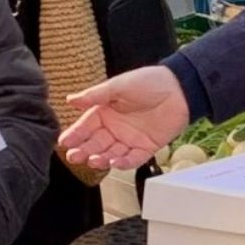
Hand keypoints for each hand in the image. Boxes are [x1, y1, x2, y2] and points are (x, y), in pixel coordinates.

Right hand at [61, 66, 190, 170]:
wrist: (180, 89)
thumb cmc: (149, 82)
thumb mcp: (119, 86)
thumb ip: (95, 96)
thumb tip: (70, 100)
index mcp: (105, 112)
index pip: (85, 126)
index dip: (75, 135)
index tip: (64, 142)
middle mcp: (115, 128)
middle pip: (95, 143)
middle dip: (83, 150)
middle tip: (74, 156)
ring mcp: (130, 139)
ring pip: (111, 154)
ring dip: (101, 159)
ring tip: (93, 160)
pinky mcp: (146, 147)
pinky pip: (133, 159)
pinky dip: (124, 162)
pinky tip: (115, 162)